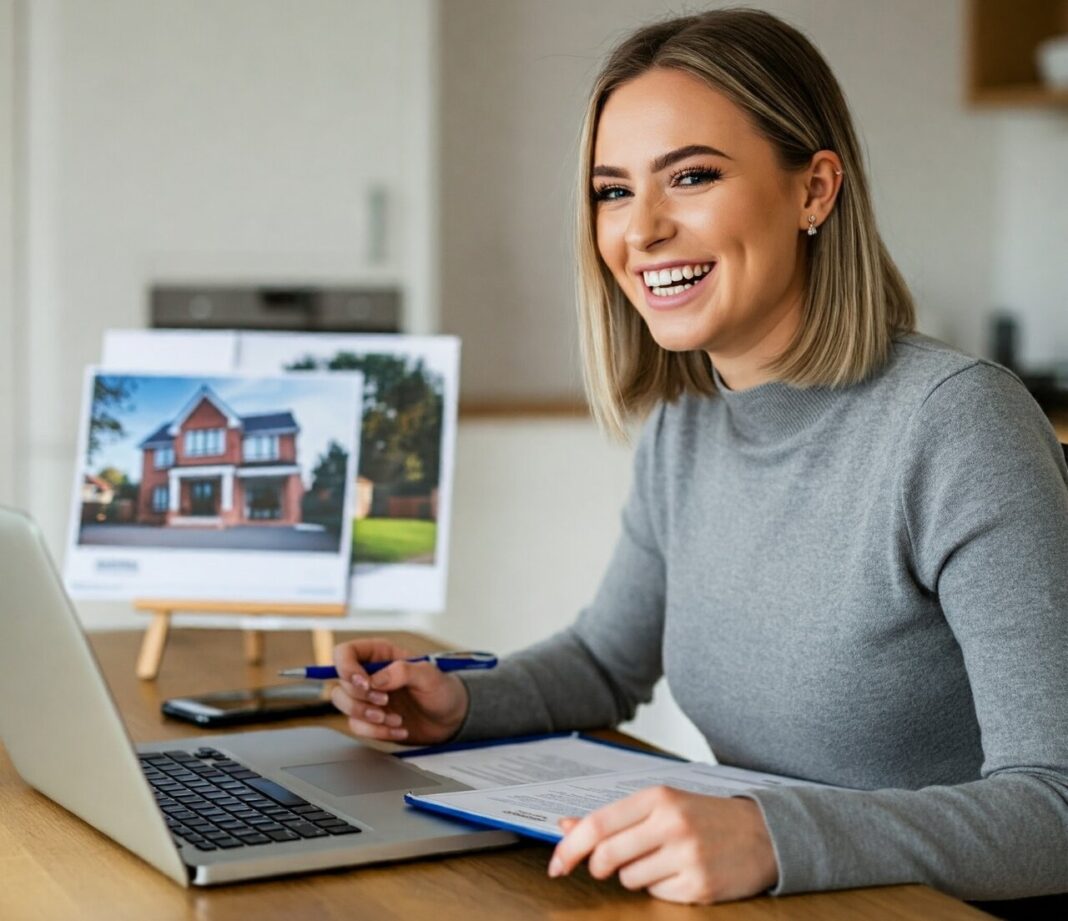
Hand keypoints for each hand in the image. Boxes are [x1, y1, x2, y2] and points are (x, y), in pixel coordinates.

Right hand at [330, 638, 468, 744]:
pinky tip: (399, 729)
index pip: (345, 653)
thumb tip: (376, 680)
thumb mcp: (430, 675)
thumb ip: (403, 671)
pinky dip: (377, 732)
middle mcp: (369, 674)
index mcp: (380, 654)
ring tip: (394, 718)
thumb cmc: (443, 689)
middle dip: (361, 698)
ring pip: (344, 706)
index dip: (346, 668)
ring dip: (367, 717)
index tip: (365, 684)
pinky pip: (358, 726)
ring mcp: (368, 698)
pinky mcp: (371, 719)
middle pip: (341, 684)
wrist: (451, 718)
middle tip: (385, 702)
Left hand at [548, 787, 777, 903]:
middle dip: (599, 866)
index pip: (598, 825)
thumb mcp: (661, 805)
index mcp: (657, 797)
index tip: (556, 864)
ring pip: (629, 879)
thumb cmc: (704, 817)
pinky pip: (656, 895)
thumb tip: (565, 826)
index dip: (569, 848)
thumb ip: (613, 818)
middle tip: (608, 865)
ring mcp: (686, 856)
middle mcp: (671, 824)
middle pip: (607, 856)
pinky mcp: (698, 886)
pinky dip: (660, 888)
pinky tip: (680, 873)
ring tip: (661, 860)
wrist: (764, 834)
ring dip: (635, 876)